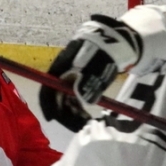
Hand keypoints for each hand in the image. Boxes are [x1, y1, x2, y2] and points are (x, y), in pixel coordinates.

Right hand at [39, 15, 140, 131]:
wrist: (118, 40)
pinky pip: (74, 96)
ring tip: (86, 121)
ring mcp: (71, 76)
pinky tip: (87, 114)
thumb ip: (87, 85)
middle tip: (78, 125)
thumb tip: (81, 103)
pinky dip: (78, 106)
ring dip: (72, 111)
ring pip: (66, 98)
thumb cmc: (105, 52)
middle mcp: (62, 73)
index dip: (48, 105)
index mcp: (61, 67)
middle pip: (57, 96)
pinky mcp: (80, 79)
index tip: (52, 119)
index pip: (47, 89)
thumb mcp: (95, 68)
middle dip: (65, 113)